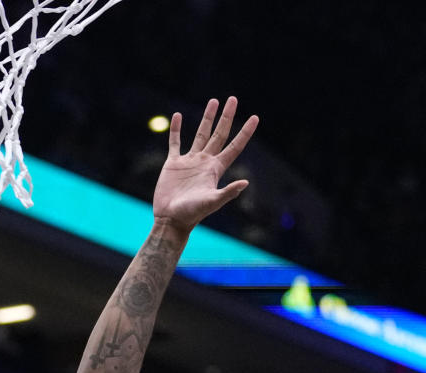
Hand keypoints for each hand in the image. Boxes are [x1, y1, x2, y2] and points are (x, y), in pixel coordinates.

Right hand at [152, 97, 258, 232]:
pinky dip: (175, 130)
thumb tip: (245, 182)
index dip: (245, 132)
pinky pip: (175, 143)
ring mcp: (189, 162)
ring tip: (213, 101)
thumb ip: (228, 192)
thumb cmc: (192, 214)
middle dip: (226, 117)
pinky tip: (177, 116)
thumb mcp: (211, 202)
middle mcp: (204, 162)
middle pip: (219, 134)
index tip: (255, 117)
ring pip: (200, 134)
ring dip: (207, 118)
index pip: (234, 146)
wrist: (171, 220)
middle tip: (233, 99)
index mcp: (215, 169)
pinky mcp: (173, 164)